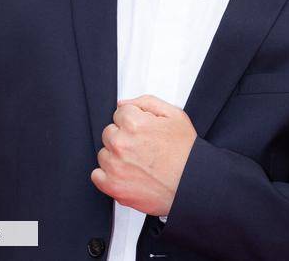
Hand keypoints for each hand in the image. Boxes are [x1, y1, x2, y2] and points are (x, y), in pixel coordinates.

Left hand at [91, 95, 197, 216]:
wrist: (192, 183)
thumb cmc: (186, 152)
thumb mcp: (175, 115)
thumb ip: (147, 102)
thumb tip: (123, 103)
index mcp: (134, 124)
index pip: (120, 113)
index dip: (134, 120)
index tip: (144, 130)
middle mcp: (121, 144)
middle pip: (109, 132)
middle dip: (123, 136)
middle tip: (142, 147)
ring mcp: (115, 166)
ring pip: (104, 153)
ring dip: (116, 156)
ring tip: (138, 162)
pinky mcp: (112, 186)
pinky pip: (97, 175)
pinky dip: (108, 175)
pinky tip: (127, 173)